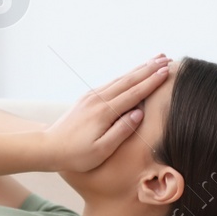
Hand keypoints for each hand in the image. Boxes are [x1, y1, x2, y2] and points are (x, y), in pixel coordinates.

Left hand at [42, 56, 169, 172]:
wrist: (48, 147)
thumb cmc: (76, 155)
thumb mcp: (101, 150)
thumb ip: (121, 131)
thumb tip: (139, 113)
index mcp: (104, 112)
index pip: (134, 93)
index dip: (152, 82)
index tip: (167, 71)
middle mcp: (98, 99)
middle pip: (129, 80)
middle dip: (149, 69)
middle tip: (168, 60)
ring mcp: (92, 96)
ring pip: (120, 79)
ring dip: (139, 68)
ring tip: (156, 60)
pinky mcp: (88, 98)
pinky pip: (112, 83)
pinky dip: (126, 76)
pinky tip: (134, 73)